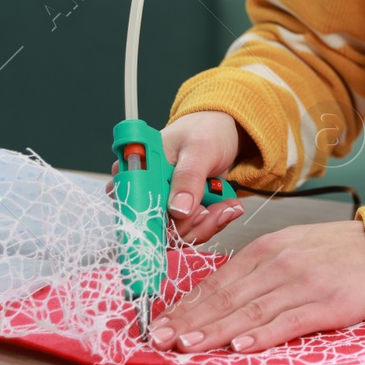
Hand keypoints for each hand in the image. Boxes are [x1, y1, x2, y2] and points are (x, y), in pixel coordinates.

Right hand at [104, 110, 247, 243]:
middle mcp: (146, 191)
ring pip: (179, 234)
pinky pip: (193, 229)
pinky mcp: (181, 213)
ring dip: (208, 223)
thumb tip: (178, 209)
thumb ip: (189, 177)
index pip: (137, 209)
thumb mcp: (200, 148)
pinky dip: (213, 221)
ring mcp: (164, 204)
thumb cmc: (205, 131)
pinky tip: (226, 206)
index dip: (163, 221)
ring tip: (227, 205)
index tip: (191, 213)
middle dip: (193, 224)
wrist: (222, 131)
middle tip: (218, 209)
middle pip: (158, 229)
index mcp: (137, 170)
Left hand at [147, 220, 364, 352]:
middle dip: (191, 319)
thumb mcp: (291, 245)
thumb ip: (256, 268)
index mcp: (268, 248)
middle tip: (163, 338)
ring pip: (252, 310)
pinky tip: (242, 346)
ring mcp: (304, 284)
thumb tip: (215, 294)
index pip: (218, 280)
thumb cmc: (334, 251)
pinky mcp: (328, 304)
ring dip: (217, 330)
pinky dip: (263, 335)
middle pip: (228, 296)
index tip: (161, 322)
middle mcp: (281, 264)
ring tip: (190, 346)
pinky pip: (289, 321)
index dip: (187, 303)